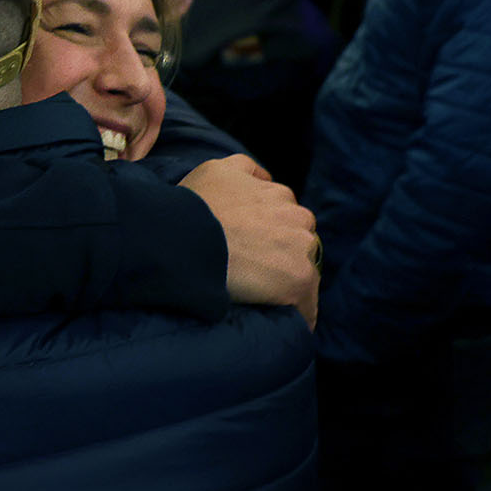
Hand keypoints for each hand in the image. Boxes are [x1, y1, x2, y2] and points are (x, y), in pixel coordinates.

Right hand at [180, 154, 318, 327]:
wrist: (184, 238)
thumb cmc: (195, 206)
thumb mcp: (217, 169)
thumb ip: (247, 169)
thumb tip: (265, 179)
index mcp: (280, 195)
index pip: (286, 220)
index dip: (268, 236)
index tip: (250, 250)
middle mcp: (297, 217)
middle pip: (299, 244)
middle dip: (282, 256)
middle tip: (253, 274)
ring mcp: (301, 249)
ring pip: (304, 272)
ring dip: (289, 283)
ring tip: (264, 300)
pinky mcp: (298, 280)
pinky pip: (306, 305)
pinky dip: (297, 314)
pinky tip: (282, 321)